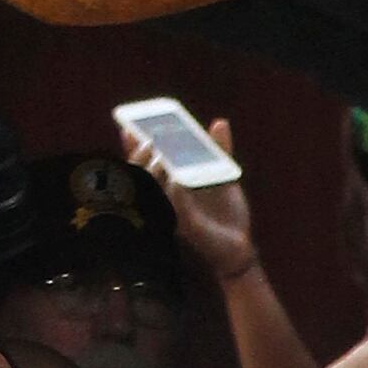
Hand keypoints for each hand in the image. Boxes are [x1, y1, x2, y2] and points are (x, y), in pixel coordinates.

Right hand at [140, 114, 260, 280]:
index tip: (128, 128)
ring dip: (155, 174)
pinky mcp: (186, 226)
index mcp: (171, 187)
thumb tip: (220, 122)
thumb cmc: (226, 214)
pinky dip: (175, 193)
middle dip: (139, 159)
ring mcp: (173, 214)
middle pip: (141, 177)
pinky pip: (175, 208)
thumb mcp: (223, 176)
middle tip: (147, 141)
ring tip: (160, 157)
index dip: (134, 148)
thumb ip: (219, 150)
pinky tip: (177, 180)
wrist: (239, 246)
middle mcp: (166, 200)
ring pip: (154, 192)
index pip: (145, 165)